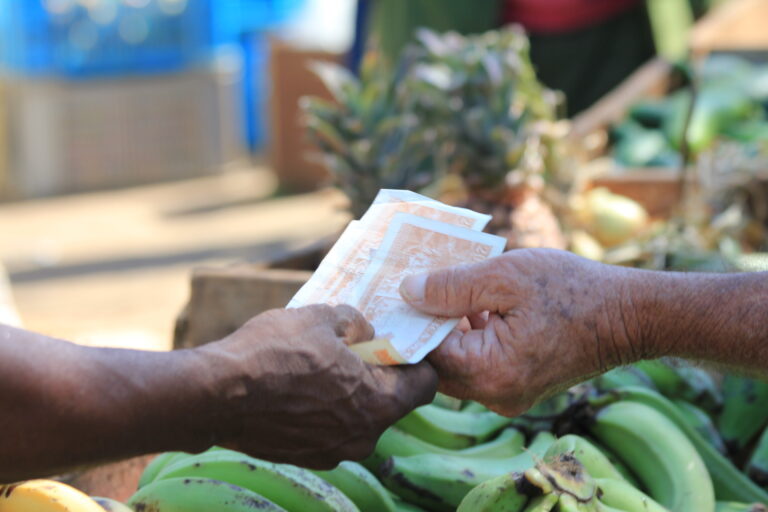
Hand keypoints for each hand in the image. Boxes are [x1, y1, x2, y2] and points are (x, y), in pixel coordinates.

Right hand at [194, 304, 436, 467]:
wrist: (213, 395)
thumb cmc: (271, 353)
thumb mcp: (321, 318)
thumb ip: (356, 322)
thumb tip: (365, 331)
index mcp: (378, 403)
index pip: (426, 386)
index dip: (417, 361)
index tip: (399, 345)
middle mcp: (363, 437)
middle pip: (390, 402)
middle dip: (378, 375)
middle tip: (353, 349)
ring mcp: (333, 451)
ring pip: (358, 416)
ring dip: (348, 393)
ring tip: (319, 366)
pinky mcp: (305, 457)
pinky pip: (329, 429)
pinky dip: (324, 410)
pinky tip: (297, 387)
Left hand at [399, 249, 645, 415]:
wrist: (631, 315)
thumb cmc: (573, 290)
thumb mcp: (506, 276)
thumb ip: (452, 286)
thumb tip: (406, 291)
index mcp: (490, 373)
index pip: (425, 353)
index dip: (407, 321)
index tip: (391, 292)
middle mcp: (495, 396)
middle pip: (438, 364)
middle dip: (425, 325)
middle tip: (411, 286)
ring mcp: (508, 395)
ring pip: (457, 364)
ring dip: (448, 329)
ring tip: (440, 288)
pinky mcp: (518, 387)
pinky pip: (479, 364)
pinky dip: (470, 337)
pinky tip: (471, 304)